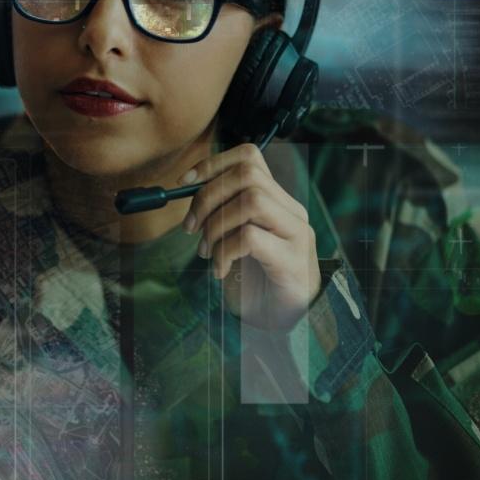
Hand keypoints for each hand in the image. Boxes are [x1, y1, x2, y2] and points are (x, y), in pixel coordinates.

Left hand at [181, 143, 320, 330]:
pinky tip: (220, 270)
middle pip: (248, 175)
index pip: (250, 157)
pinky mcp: (293, 262)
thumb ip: (221, 212)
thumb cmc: (254, 280)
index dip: (212, 163)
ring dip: (216, 225)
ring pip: (251, 201)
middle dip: (207, 197)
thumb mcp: (233, 238)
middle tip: (190, 228)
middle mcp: (292, 211)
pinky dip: (224, 252)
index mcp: (277, 201)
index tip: (183, 182)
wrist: (280, 322)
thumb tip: (186, 188)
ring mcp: (296, 235)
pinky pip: (250, 238)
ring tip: (206, 252)